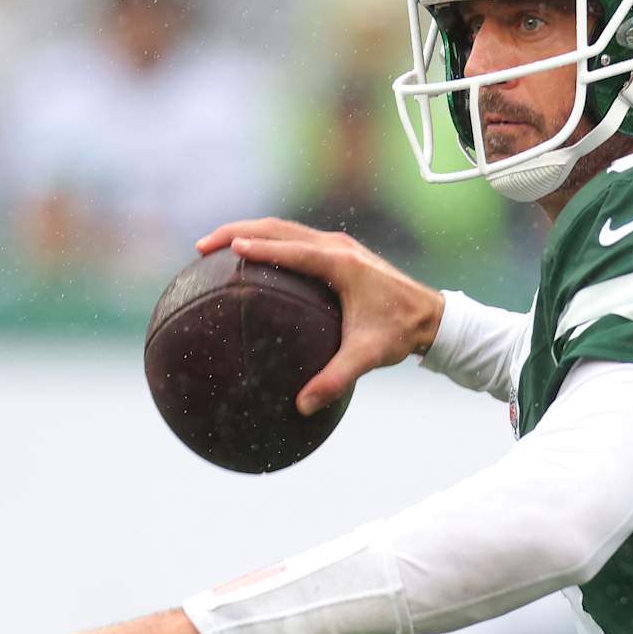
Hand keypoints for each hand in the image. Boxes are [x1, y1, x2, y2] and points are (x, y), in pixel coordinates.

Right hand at [196, 218, 443, 415]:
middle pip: (278, 228)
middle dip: (237, 231)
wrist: (430, 316)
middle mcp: (337, 246)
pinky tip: (250, 256)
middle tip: (202, 246)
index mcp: (340, 264)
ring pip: (284, 227)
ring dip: (248, 231)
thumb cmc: (399, 333)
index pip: (290, 249)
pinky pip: (294, 236)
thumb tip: (301, 406)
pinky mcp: (338, 250)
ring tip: (214, 245)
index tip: (225, 251)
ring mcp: (338, 244)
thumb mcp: (367, 357)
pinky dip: (267, 239)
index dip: (257, 248)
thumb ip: (334, 379)